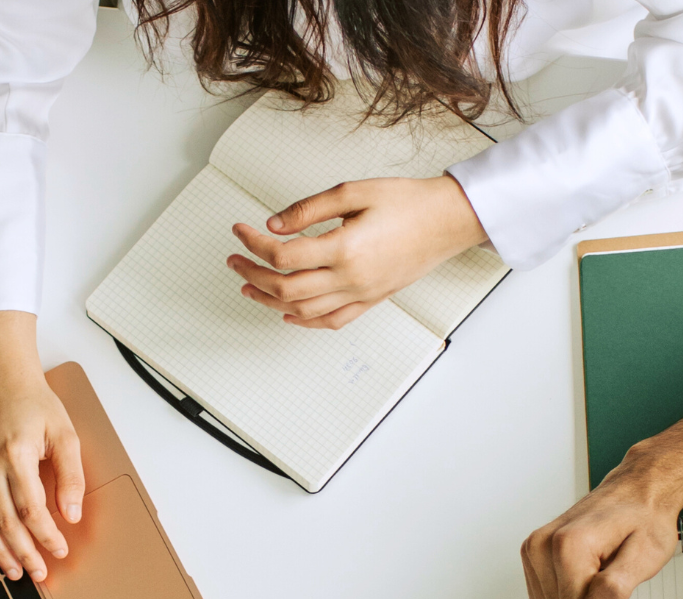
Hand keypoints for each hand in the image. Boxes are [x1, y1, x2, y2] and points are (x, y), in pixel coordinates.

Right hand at [0, 312, 84, 582]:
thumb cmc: (33, 401)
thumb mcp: (64, 433)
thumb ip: (70, 475)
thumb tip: (72, 513)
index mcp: (15, 455)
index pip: (32, 509)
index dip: (46, 536)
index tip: (59, 551)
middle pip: (5, 522)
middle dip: (23, 553)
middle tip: (38, 574)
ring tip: (13, 573)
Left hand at [226, 175, 486, 329]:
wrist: (447, 220)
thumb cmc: (408, 202)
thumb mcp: (353, 192)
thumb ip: (309, 209)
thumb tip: (274, 224)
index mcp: (344, 248)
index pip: (283, 255)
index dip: (254, 244)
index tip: (241, 231)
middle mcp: (351, 278)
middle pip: (285, 287)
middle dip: (252, 274)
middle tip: (235, 260)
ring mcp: (360, 294)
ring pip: (302, 310)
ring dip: (270, 300)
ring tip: (249, 285)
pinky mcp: (370, 301)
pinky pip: (331, 321)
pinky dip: (304, 321)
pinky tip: (287, 314)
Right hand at [523, 407, 682, 598]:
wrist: (636, 491)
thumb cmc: (644, 520)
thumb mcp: (645, 558)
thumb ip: (614, 591)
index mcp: (568, 546)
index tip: (615, 587)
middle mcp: (542, 545)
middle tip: (607, 578)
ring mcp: (532, 548)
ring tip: (596, 572)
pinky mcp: (530, 553)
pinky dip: (564, 593)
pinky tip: (582, 572)